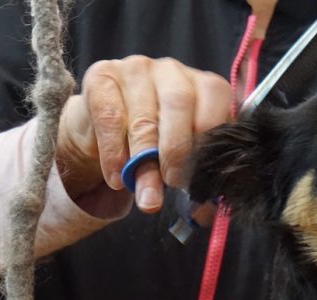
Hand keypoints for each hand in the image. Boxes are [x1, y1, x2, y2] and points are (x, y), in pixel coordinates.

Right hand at [56, 56, 229, 214]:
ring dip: (144, 164)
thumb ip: (197, 177)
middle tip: (173, 184)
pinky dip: (114, 154)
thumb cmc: (154, 144)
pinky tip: (116, 178)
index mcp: (202, 84)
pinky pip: (110, 117)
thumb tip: (204, 213)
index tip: (198, 175)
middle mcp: (172, 70)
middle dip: (177, 151)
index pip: (215, 100)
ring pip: (143, 118)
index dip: (207, 139)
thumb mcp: (181, 158)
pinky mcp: (101, 76)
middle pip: (179, 105)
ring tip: (146, 197)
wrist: (105, 133)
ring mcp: (136, 69)